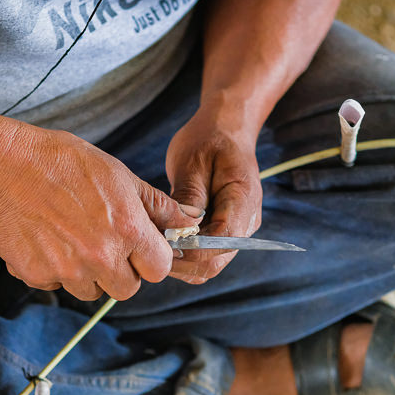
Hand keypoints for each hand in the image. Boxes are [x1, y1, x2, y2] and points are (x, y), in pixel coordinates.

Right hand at [0, 125, 201, 300]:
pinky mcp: (37, 275)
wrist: (2, 166)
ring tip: (72, 237)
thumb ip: (157, 206)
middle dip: (121, 272)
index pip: (159, 270)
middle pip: (127, 289)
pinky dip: (53, 269)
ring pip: (91, 290)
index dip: (152, 259)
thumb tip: (189, 221)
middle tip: (105, 244)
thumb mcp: (120, 175)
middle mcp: (101, 257)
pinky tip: (47, 239)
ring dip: (87, 273)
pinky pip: (56, 285)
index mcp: (129, 232)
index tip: (141, 248)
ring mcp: (68, 270)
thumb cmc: (62, 163)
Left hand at [165, 105, 261, 283]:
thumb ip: (188, 197)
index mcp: (243, 202)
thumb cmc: (209, 139)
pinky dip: (183, 252)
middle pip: (214, 262)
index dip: (190, 250)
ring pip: (208, 265)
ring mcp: (237, 231)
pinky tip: (163, 237)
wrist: (226, 129)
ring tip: (154, 241)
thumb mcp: (193, 162)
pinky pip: (204, 254)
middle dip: (181, 261)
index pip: (221, 243)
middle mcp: (245, 223)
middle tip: (149, 246)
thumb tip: (177, 231)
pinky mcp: (224, 232)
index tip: (160, 243)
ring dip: (180, 260)